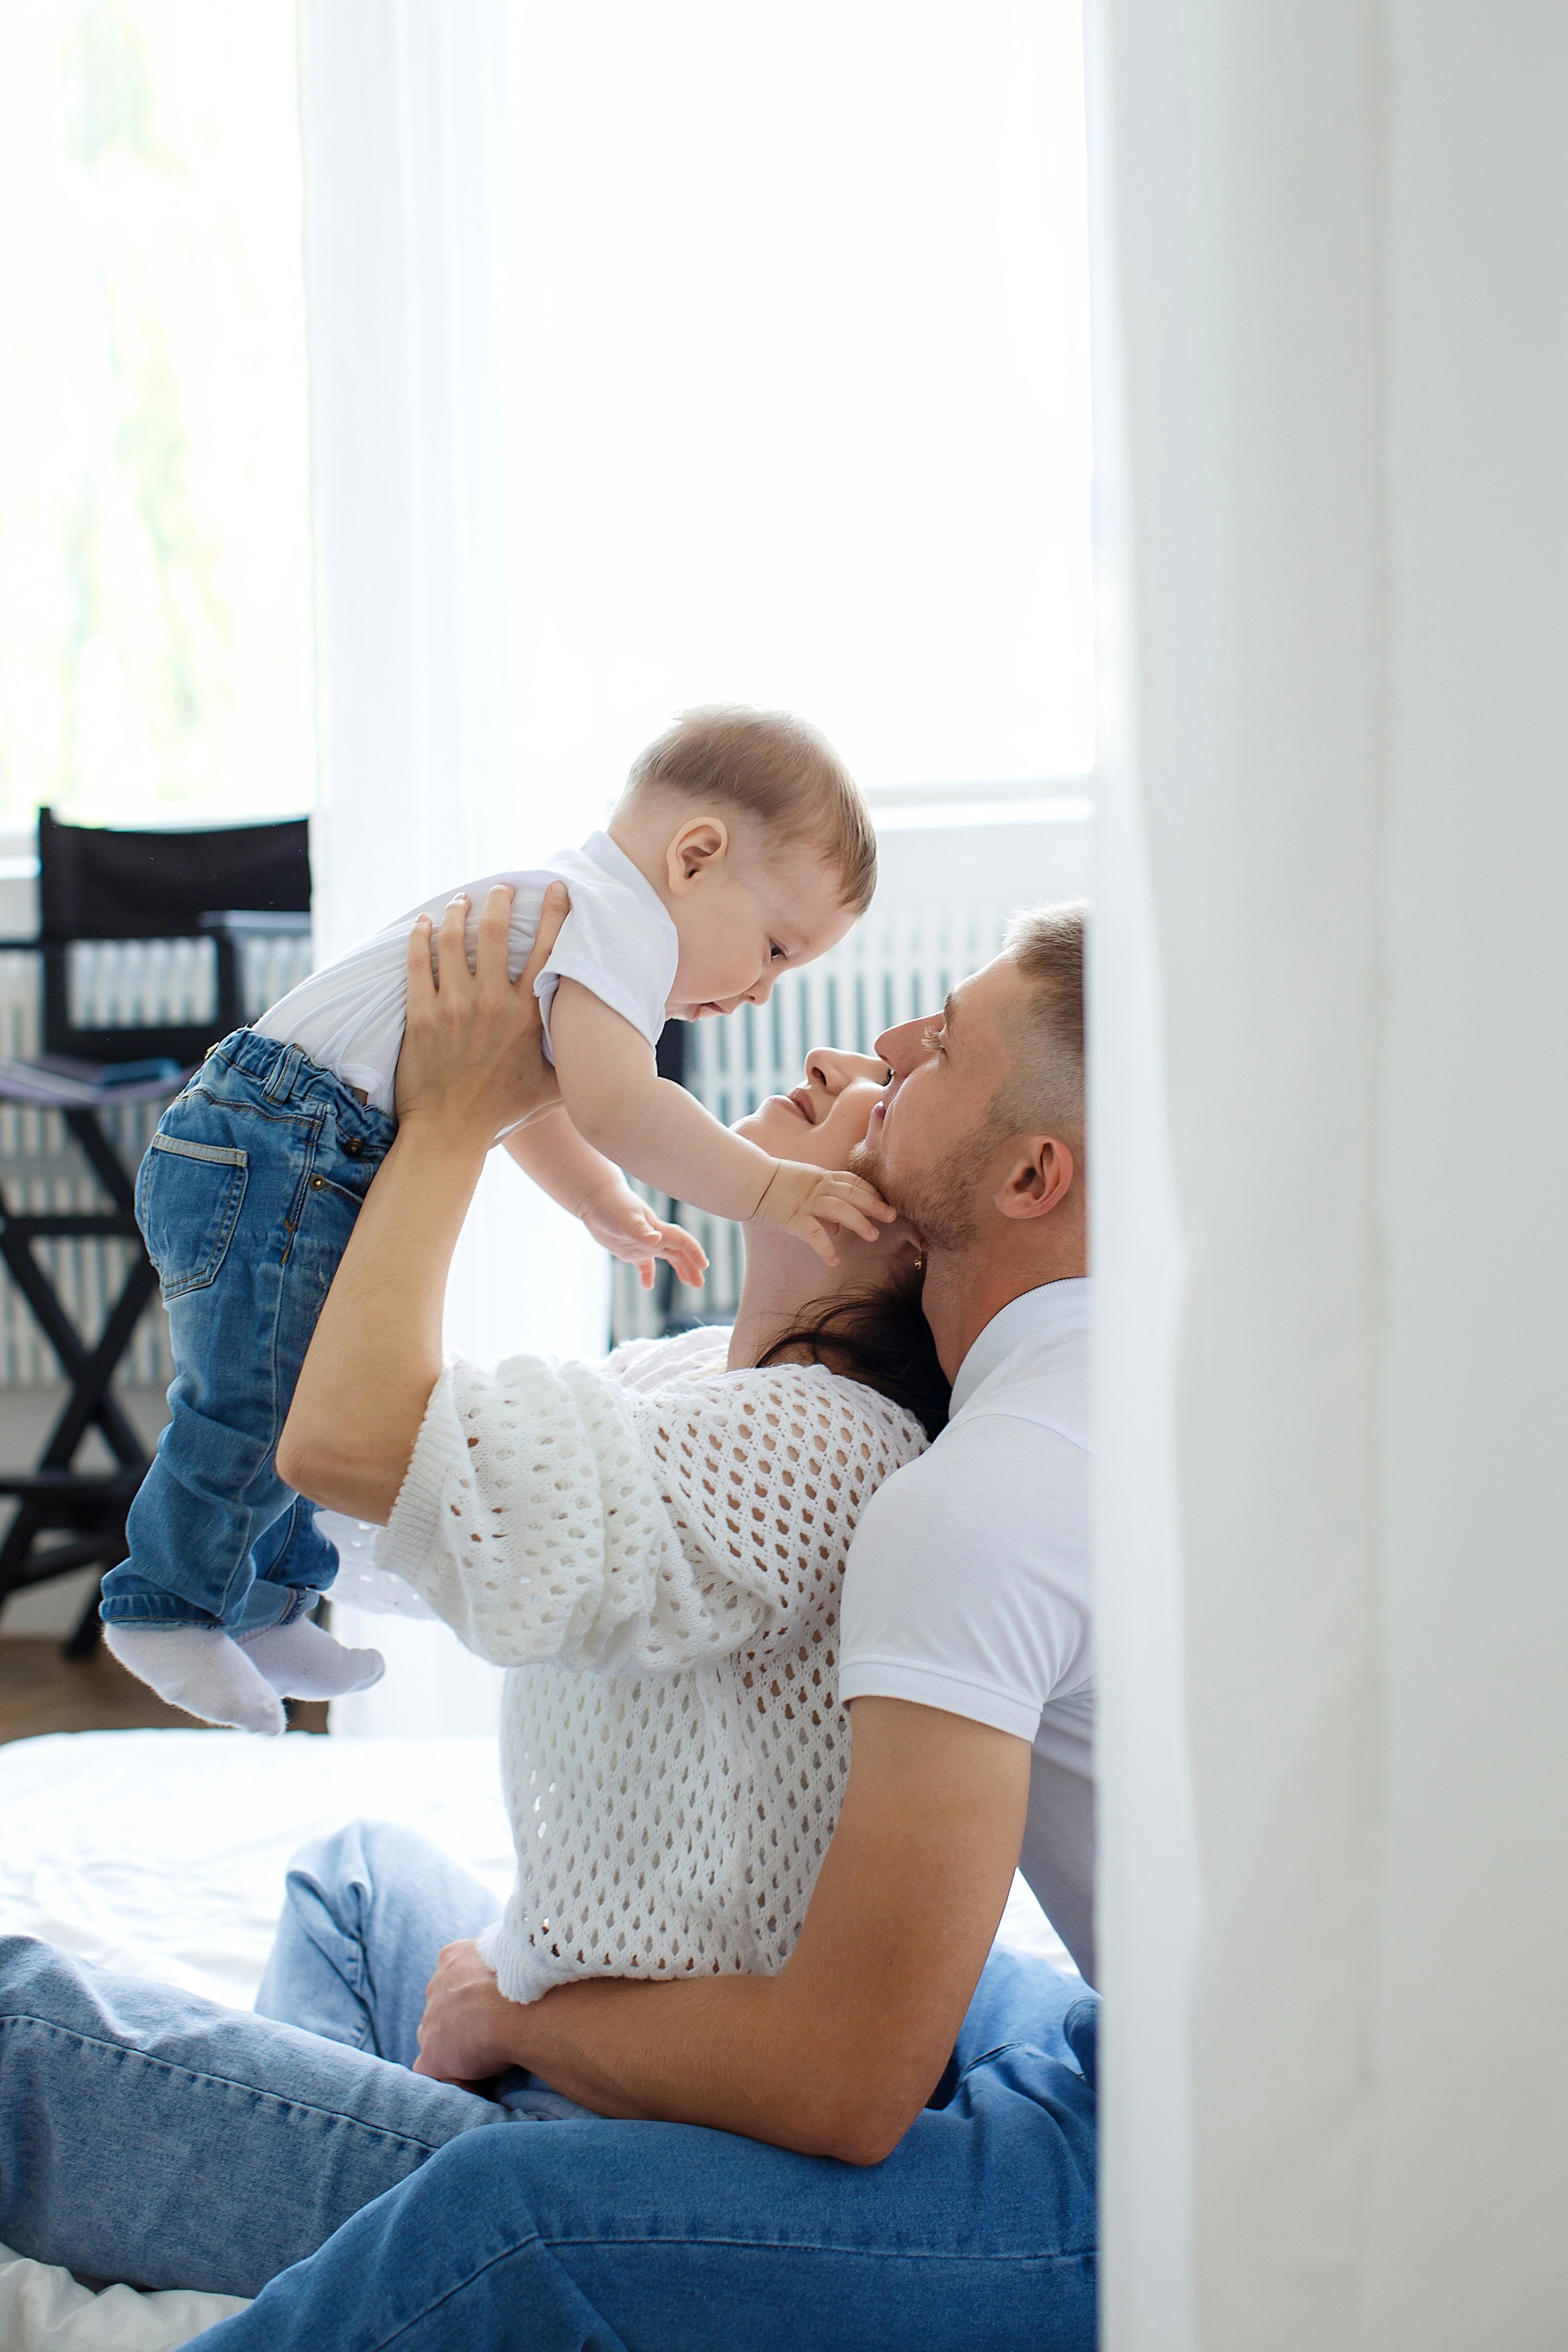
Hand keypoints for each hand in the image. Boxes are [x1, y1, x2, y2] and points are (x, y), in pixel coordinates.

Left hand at [395, 882, 569, 1142]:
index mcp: (527, 1015)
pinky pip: (418, 963)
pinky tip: (422, 924)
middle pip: (497, 933)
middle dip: (501, 901)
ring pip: (453, 941)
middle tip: (502, 889)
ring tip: (461, 901)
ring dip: (457, 913)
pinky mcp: (421, 1015)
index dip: (554, 913)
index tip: (556, 890)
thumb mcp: (552, 1087)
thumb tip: (602, 1047)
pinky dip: (419, 938)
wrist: (451, 1131)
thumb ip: (574, 1060)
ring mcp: (454, 1007)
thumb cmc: (503, 1110)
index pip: (547, 951)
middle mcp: (492, 1004)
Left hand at [413, 1939, 527, 2086]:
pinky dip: (450, 2073)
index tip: (495, 2002)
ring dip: (455, 2044)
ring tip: (488, 2054)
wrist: (516, 2009)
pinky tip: (475, 2077)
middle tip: (493, 2027)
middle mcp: (435, 1986)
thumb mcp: (513, 1952)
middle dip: (463, 2015)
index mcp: (453, 1957)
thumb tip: (518, 1964)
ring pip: (436, 2035)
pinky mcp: (431, 2056)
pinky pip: (432, 2068)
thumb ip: (503, 1960)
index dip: (477, 1992)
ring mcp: (429, 2022)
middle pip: (445, 2005)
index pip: (458, 1976)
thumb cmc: (524, 1979)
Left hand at [580, 1184, 709, 1290]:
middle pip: (679, 1253)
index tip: (704, 1266)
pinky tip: (647, 1286)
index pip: (682, 1242)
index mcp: (658, 1230)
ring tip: (689, 1282)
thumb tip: (657, 1240)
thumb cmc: (611, 1205)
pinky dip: (648, 1274)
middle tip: (699, 1284)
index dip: (694, 1253)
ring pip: (668, 1257)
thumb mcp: (626, 1219)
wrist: (595, 1198)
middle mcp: (655, 1237)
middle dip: (691, 1266)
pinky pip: (644, 1264)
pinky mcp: (630, 1249)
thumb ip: (642, 1231)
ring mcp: (643, 1243)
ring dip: (679, 1269)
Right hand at [752, 1161, 895, 1266]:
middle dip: (874, 1204)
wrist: (748, 1182)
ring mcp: (805, 1202)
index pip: (853, 1181)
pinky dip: (825, 1246)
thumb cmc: (773, 1187)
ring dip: (858, 1221)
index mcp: (821, 1177)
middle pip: (853, 1193)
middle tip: (892, 1216)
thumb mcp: (802, 1189)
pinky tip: (834, 1260)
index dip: (871, 1191)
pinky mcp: (792, 1217)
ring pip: (839, 1208)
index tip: (885, 1203)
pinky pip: (812, 1233)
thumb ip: (822, 1206)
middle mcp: (817, 1187)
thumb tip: (838, 1228)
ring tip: (873, 1236)